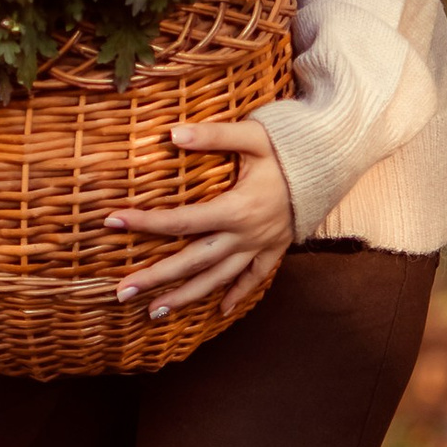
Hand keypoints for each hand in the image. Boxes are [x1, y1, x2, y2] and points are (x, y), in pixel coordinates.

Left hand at [108, 115, 295, 321]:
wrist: (335, 164)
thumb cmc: (291, 146)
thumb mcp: (254, 135)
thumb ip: (214, 135)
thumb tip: (172, 133)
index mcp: (237, 208)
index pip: (182, 221)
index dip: (145, 223)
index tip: (111, 222)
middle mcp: (247, 235)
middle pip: (193, 262)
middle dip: (156, 279)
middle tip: (120, 293)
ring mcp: (262, 246)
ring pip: (218, 279)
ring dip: (186, 298)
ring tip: (154, 313)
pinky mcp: (276, 250)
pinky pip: (254, 279)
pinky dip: (237, 295)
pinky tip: (219, 311)